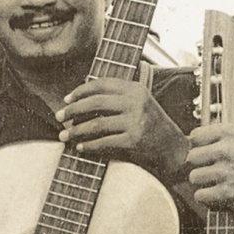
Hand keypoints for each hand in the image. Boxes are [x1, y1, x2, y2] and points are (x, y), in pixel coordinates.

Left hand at [57, 78, 187, 181]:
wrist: (175, 149)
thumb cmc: (152, 126)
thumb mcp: (139, 104)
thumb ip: (116, 98)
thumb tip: (79, 99)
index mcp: (135, 89)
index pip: (101, 84)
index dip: (80, 91)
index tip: (66, 100)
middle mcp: (136, 102)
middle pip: (95, 102)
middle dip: (72, 110)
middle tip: (58, 117)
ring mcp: (136, 121)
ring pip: (96, 123)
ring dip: (76, 130)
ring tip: (64, 135)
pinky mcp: (135, 140)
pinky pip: (104, 142)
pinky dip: (89, 145)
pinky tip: (80, 147)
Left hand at [187, 124, 233, 211]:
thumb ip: (231, 135)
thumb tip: (206, 137)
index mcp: (233, 133)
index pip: (196, 136)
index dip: (199, 145)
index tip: (203, 151)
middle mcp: (228, 150)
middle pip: (192, 157)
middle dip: (200, 164)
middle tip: (211, 169)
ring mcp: (227, 172)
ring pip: (194, 177)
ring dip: (203, 182)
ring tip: (217, 182)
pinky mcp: (229, 192)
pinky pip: (201, 195)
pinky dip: (207, 197)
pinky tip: (218, 194)